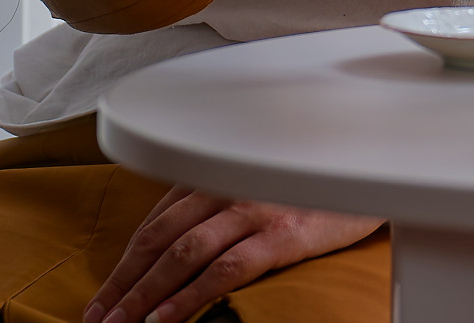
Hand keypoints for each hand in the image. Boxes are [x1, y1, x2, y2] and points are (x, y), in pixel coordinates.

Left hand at [84, 189, 380, 322]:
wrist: (375, 165)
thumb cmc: (318, 178)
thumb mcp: (261, 182)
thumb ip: (220, 200)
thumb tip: (177, 242)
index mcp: (219, 172)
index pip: (155, 221)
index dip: (124, 262)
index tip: (106, 296)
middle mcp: (231, 184)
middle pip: (159, 238)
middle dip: (123, 283)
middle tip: (98, 317)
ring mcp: (255, 207)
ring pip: (182, 253)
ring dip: (144, 294)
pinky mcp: (282, 233)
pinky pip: (224, 269)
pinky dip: (189, 296)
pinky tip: (167, 320)